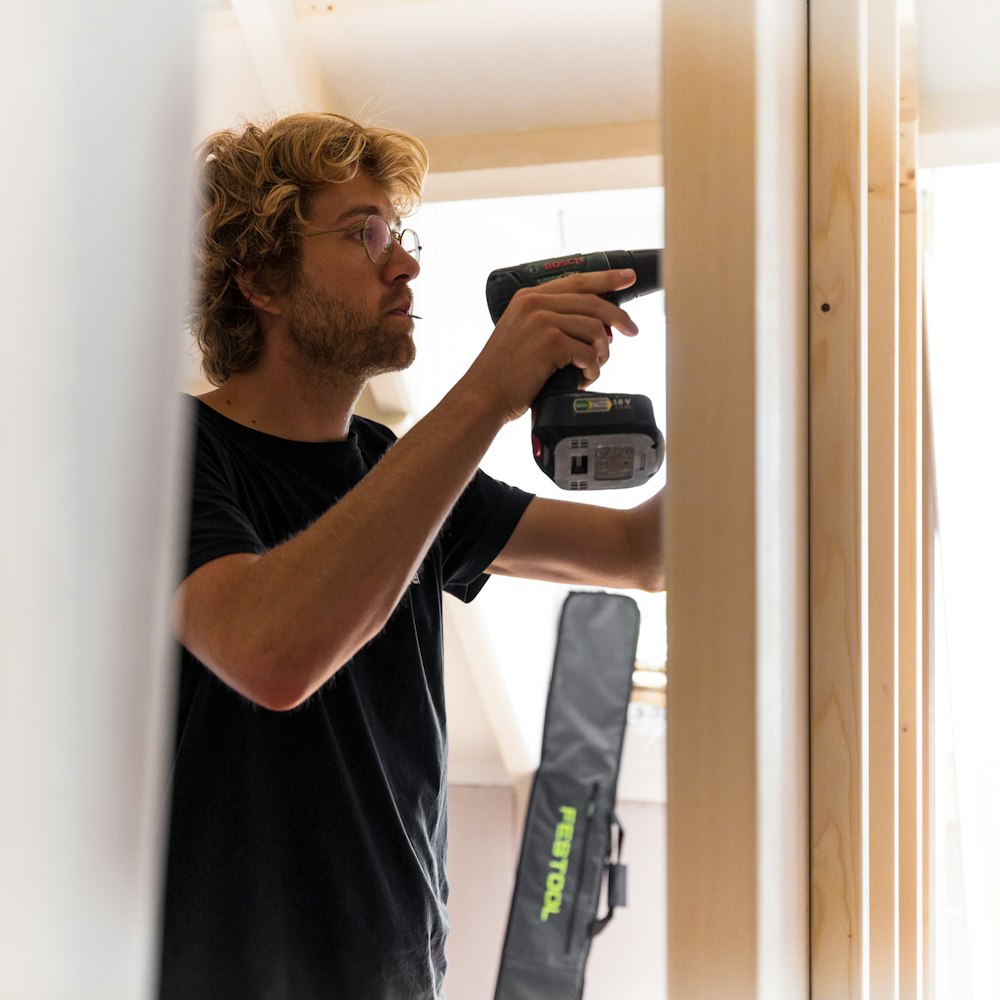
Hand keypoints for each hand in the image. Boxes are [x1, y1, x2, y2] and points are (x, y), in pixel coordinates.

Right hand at [465, 268, 639, 422]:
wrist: (484, 396)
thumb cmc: (503, 374)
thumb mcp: (522, 335)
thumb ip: (551, 323)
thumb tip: (597, 327)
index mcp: (528, 298)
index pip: (577, 281)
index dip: (606, 278)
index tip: (627, 278)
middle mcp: (535, 303)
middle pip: (593, 302)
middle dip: (619, 318)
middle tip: (631, 331)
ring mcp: (542, 321)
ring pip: (595, 329)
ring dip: (602, 352)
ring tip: (593, 367)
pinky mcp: (551, 343)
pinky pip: (589, 353)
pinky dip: (592, 369)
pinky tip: (583, 378)